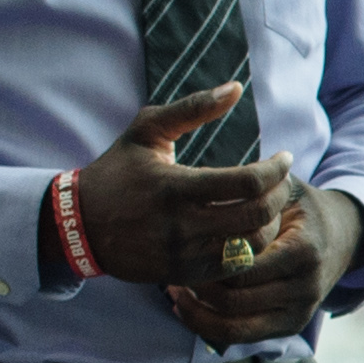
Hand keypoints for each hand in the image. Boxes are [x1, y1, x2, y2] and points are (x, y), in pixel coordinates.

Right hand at [72, 87, 289, 284]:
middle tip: (282, 182)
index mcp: (175, 186)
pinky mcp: (182, 274)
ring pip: (249, 246)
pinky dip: (250, 248)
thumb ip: (192, 107)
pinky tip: (249, 229)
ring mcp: (182, 253)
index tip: (284, 159)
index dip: (275, 171)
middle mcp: (180, 224)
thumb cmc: (118, 171)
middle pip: (255, 216)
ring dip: (269, 224)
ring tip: (269, 205)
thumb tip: (235, 88)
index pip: (246, 183)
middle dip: (278, 197)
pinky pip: (232, 268)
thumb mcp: (147, 130)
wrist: (78, 225)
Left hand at [171, 173, 330, 341]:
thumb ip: (251, 189)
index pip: (242, 265)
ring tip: (176, 292)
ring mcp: (301, 312)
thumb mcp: (284, 189)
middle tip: (174, 269)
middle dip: (198, 287)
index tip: (183, 246)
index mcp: (303, 250)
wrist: (344, 236)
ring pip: (233, 326)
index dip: (207, 260)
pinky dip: (209, 328)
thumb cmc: (302, 209)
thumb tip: (202, 184)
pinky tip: (189, 309)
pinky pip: (241, 337)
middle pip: (234, 299)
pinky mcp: (292, 326)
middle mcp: (305, 287)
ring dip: (198, 312)